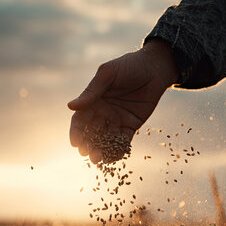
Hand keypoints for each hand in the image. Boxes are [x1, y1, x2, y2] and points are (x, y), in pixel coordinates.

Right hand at [68, 39, 178, 163]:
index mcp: (93, 101)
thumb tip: (70, 106)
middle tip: (87, 154)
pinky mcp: (131, 125)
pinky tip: (115, 157)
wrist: (155, 68)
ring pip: (105, 139)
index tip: (75, 143)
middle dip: (87, 145)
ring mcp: (116, 120)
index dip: (76, 132)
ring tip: (99, 159)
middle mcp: (102, 112)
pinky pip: (123, 141)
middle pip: (91, 133)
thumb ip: (92, 91)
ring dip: (101, 150)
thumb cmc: (129, 65)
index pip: (80, 120)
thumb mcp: (108, 74)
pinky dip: (118, 150)